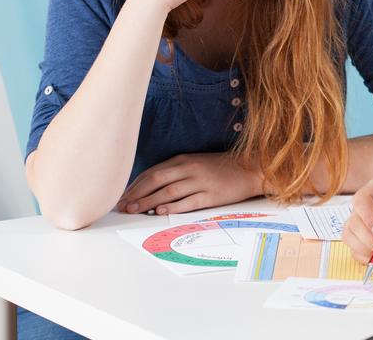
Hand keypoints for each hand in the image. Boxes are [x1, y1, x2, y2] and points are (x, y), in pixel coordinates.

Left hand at [116, 153, 263, 214]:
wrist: (250, 169)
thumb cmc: (221, 168)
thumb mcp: (195, 163)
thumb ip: (175, 172)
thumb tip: (151, 187)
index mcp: (183, 160)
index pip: (152, 172)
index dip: (135, 185)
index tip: (122, 196)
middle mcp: (189, 169)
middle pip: (156, 181)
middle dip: (136, 194)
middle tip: (122, 206)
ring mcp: (201, 182)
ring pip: (169, 191)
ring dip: (148, 201)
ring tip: (134, 210)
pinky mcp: (212, 195)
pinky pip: (189, 202)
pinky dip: (173, 206)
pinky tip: (160, 211)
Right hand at [342, 179, 372, 264]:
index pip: (363, 200)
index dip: (368, 218)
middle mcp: (365, 205)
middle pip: (354, 222)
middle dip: (369, 240)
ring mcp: (361, 222)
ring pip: (350, 237)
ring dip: (367, 251)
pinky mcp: (362, 239)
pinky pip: (355, 250)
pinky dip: (367, 258)